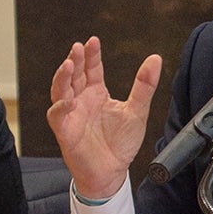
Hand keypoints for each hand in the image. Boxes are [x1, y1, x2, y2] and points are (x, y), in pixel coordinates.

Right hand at [47, 38, 161, 200]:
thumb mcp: (137, 111)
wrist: (112, 172)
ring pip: (60, 90)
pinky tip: (67, 99)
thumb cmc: (121, 144)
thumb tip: (155, 59)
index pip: (91, 69)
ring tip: (68, 64)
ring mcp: (71, 114)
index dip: (91, 55)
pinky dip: (60, 106)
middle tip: (78, 48)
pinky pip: (57, 115)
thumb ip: (144, 86)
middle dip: (75, 61)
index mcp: (97, 94)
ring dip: (62, 77)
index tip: (93, 41)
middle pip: (74, 75)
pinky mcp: (65, 131)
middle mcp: (81, 101)